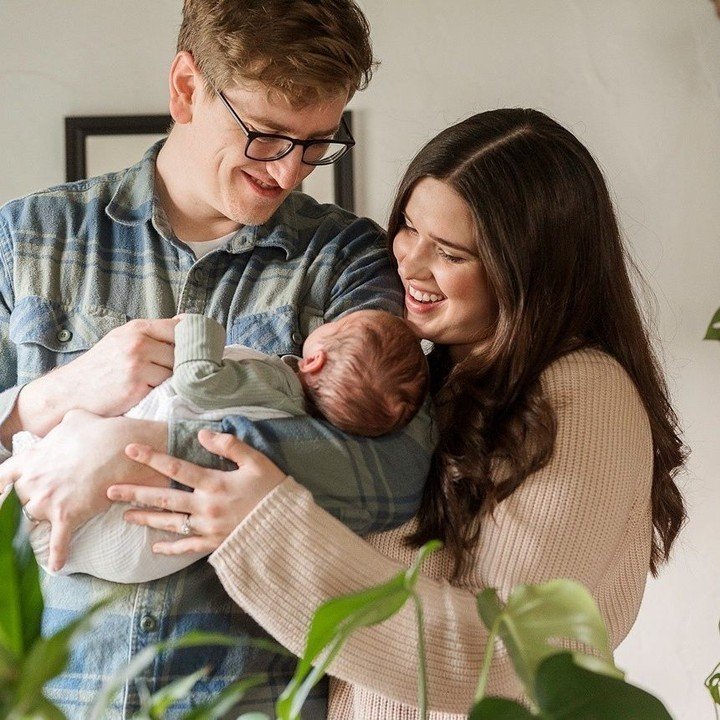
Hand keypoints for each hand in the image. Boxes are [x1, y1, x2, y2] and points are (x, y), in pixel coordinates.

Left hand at [0, 410, 167, 570]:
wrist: (122, 447)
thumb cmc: (101, 431)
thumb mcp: (76, 419)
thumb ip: (64, 425)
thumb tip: (69, 422)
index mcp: (32, 460)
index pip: (2, 478)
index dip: (1, 489)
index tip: (4, 497)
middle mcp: (33, 481)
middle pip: (17, 502)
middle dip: (27, 504)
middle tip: (39, 507)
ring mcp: (48, 500)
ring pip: (34, 520)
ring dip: (41, 525)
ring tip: (47, 529)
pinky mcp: (67, 515)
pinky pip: (58, 541)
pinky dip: (58, 555)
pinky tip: (58, 565)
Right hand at [14, 317, 179, 436]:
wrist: (70, 392)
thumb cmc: (101, 368)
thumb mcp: (122, 341)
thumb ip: (151, 334)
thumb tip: (186, 323)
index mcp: (136, 328)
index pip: (178, 328)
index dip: (190, 341)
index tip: (196, 351)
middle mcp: (137, 342)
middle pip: (180, 352)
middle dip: (181, 364)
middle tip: (174, 374)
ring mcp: (137, 364)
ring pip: (175, 371)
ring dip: (172, 380)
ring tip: (157, 384)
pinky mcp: (136, 386)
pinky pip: (164, 388)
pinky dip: (161, 393)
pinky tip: (150, 393)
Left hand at [108, 430, 286, 554]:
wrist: (287, 526)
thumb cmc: (273, 490)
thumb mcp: (257, 461)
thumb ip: (230, 445)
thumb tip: (202, 434)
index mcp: (215, 483)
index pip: (176, 468)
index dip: (152, 458)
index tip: (130, 450)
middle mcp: (205, 507)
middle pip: (163, 498)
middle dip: (135, 493)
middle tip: (109, 491)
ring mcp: (207, 528)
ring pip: (169, 523)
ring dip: (145, 518)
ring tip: (124, 515)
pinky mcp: (213, 544)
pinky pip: (186, 548)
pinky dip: (169, 548)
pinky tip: (154, 548)